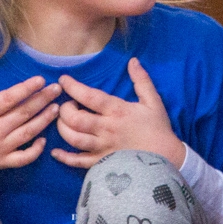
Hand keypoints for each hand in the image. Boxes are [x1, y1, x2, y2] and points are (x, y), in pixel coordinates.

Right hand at [0, 56, 61, 172]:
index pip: (8, 99)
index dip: (25, 89)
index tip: (40, 80)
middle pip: (23, 113)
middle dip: (42, 100)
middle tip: (57, 89)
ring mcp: (0, 147)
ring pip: (27, 133)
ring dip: (44, 120)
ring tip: (56, 108)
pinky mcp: (3, 161)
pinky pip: (23, 158)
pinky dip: (35, 151)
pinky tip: (45, 139)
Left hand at [52, 58, 185, 168]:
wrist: (166, 158)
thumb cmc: (158, 129)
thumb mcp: (153, 101)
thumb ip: (142, 80)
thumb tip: (133, 61)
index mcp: (118, 111)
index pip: (90, 96)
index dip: (73, 87)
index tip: (63, 80)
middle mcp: (107, 129)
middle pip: (75, 118)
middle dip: (64, 109)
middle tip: (67, 105)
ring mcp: (103, 148)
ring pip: (73, 138)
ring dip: (62, 128)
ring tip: (64, 122)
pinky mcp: (102, 163)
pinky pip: (78, 161)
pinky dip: (64, 157)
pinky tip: (56, 152)